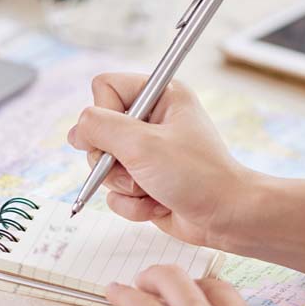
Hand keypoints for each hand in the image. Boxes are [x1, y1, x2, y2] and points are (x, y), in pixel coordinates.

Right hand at [67, 74, 248, 248]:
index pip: (104, 87)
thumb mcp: (142, 144)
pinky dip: (131, 204)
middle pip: (97, 131)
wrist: (227, 218)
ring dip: (124, 186)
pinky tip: (157, 205)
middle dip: (113, 160)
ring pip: (102, 166)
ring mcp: (146, 153)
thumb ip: (100, 128)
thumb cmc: (198, 176)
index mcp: (159, 95)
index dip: (105, 113)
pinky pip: (114, 193)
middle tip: (139, 169)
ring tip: (152, 189)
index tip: (124, 136)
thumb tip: (77, 131)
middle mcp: (151, 121)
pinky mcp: (144, 181)